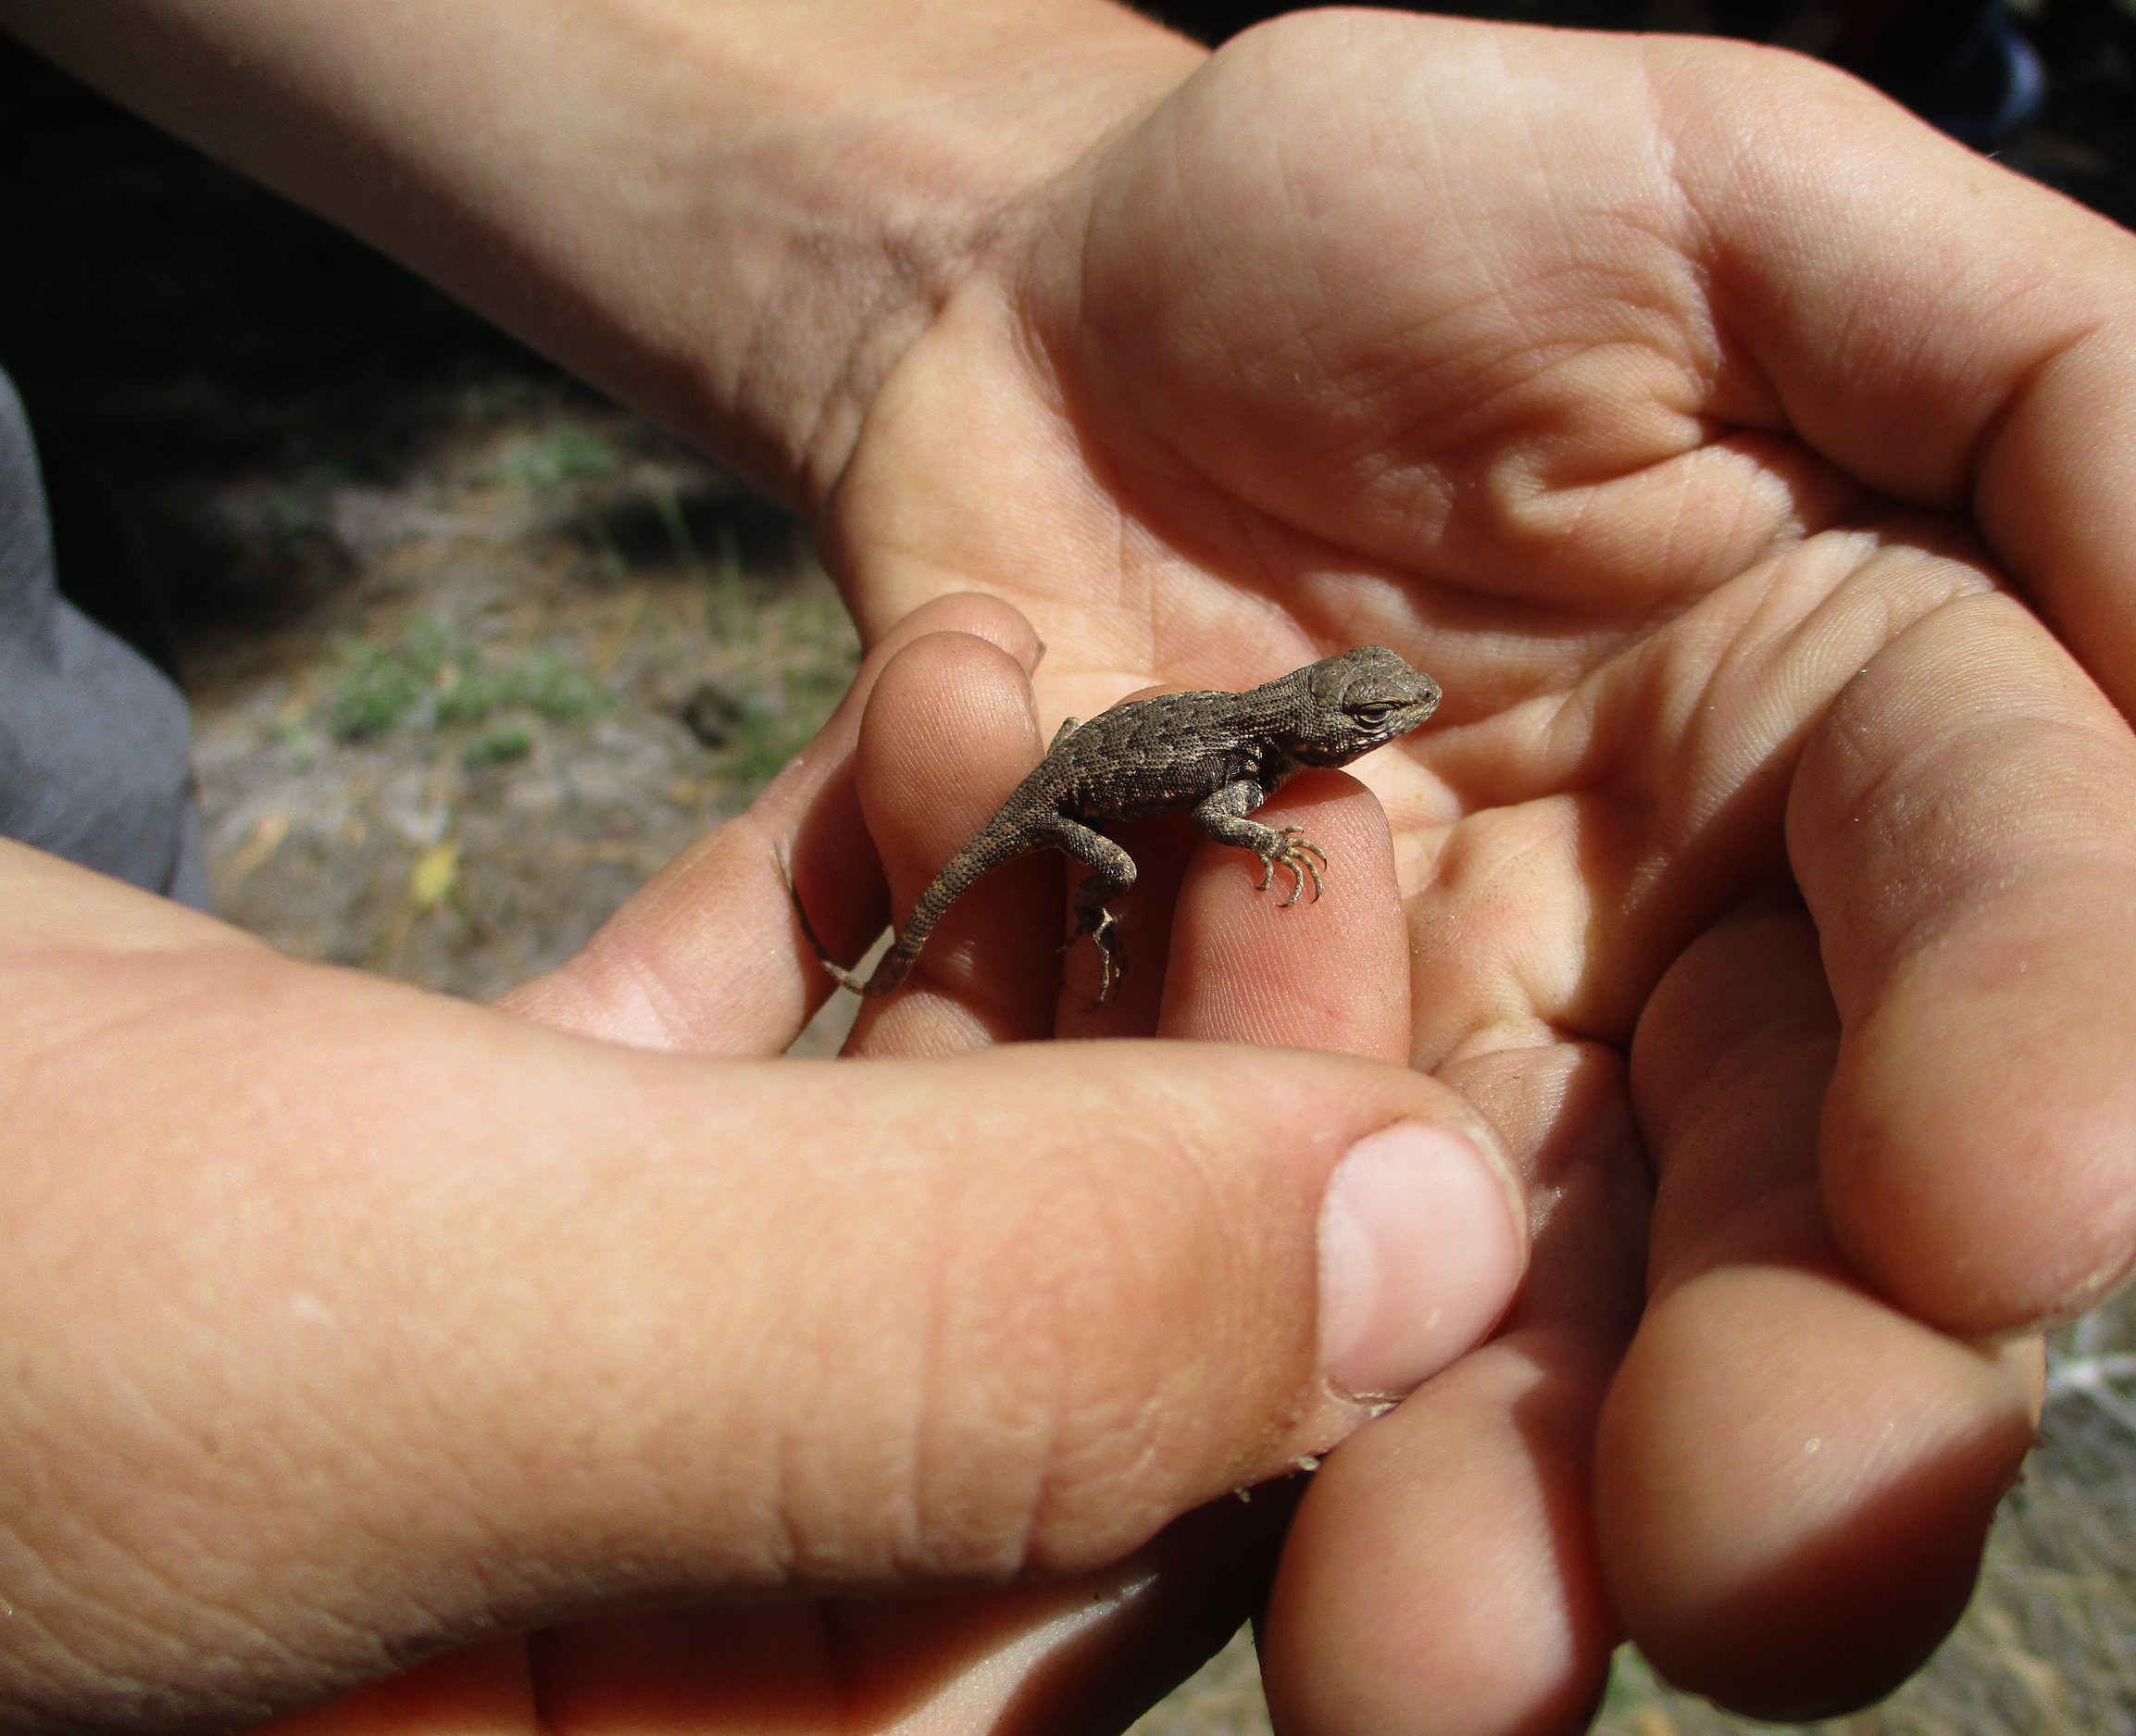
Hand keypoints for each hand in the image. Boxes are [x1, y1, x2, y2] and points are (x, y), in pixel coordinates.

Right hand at [0, 600, 1524, 1733]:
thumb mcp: (391, 1330)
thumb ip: (927, 1341)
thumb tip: (1431, 1257)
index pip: (1080, 1600)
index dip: (1269, 1286)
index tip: (1356, 965)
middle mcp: (608, 1675)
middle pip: (1022, 1388)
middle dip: (1162, 1078)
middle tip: (1271, 788)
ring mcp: (537, 1454)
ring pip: (900, 1209)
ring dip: (1015, 949)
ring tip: (1064, 707)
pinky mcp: (450, 1232)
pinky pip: (734, 1089)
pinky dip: (828, 908)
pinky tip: (919, 731)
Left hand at [795, 14, 2135, 1724]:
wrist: (1017, 319)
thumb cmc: (1368, 221)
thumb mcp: (1722, 189)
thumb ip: (2045, 368)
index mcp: (1867, 735)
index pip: (2013, 931)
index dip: (2039, 1076)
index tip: (1993, 1212)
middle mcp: (1689, 966)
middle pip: (1793, 1236)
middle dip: (1798, 1419)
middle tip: (1739, 1571)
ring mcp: (1437, 1082)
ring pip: (1517, 1344)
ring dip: (1493, 1516)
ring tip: (1426, 1663)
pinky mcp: (1190, 1140)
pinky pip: (1204, 1280)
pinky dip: (1180, 1362)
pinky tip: (1117, 1429)